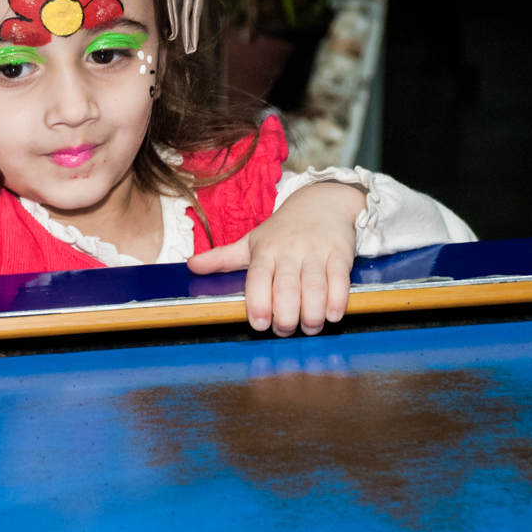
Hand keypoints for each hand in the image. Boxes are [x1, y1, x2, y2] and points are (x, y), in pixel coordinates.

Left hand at [187, 182, 364, 336]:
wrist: (321, 201)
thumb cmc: (282, 229)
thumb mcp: (251, 240)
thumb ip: (223, 258)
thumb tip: (190, 266)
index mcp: (264, 251)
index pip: (258, 278)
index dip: (258, 302)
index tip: (258, 323)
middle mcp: (289, 251)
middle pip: (286, 287)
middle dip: (286, 316)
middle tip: (285, 330)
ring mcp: (315, 252)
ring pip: (314, 286)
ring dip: (312, 313)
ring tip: (310, 327)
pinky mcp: (340, 254)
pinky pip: (340, 280)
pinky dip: (338, 300)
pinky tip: (333, 314)